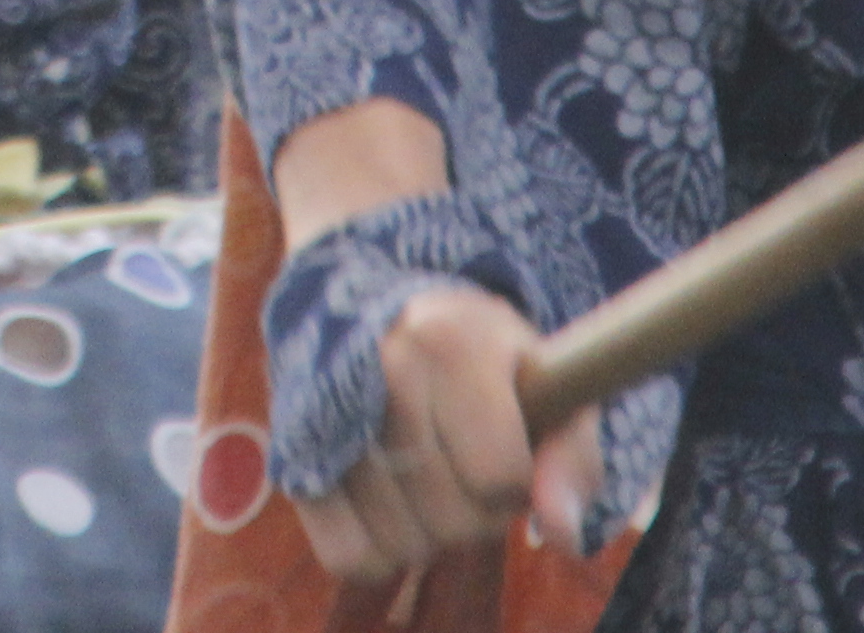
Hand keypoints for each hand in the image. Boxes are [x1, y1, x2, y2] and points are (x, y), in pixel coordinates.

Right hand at [291, 278, 602, 590]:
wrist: (373, 307)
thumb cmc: (479, 356)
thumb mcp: (544, 382)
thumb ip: (570, 458)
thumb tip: (563, 538)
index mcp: (449, 338)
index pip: (500, 476)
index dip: (516, 480)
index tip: (508, 445)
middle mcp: (379, 368)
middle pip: (454, 518)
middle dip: (476, 510)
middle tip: (466, 463)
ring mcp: (327, 413)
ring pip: (404, 544)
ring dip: (430, 532)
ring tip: (429, 477)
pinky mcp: (292, 455)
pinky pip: (350, 555)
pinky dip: (378, 550)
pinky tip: (389, 503)